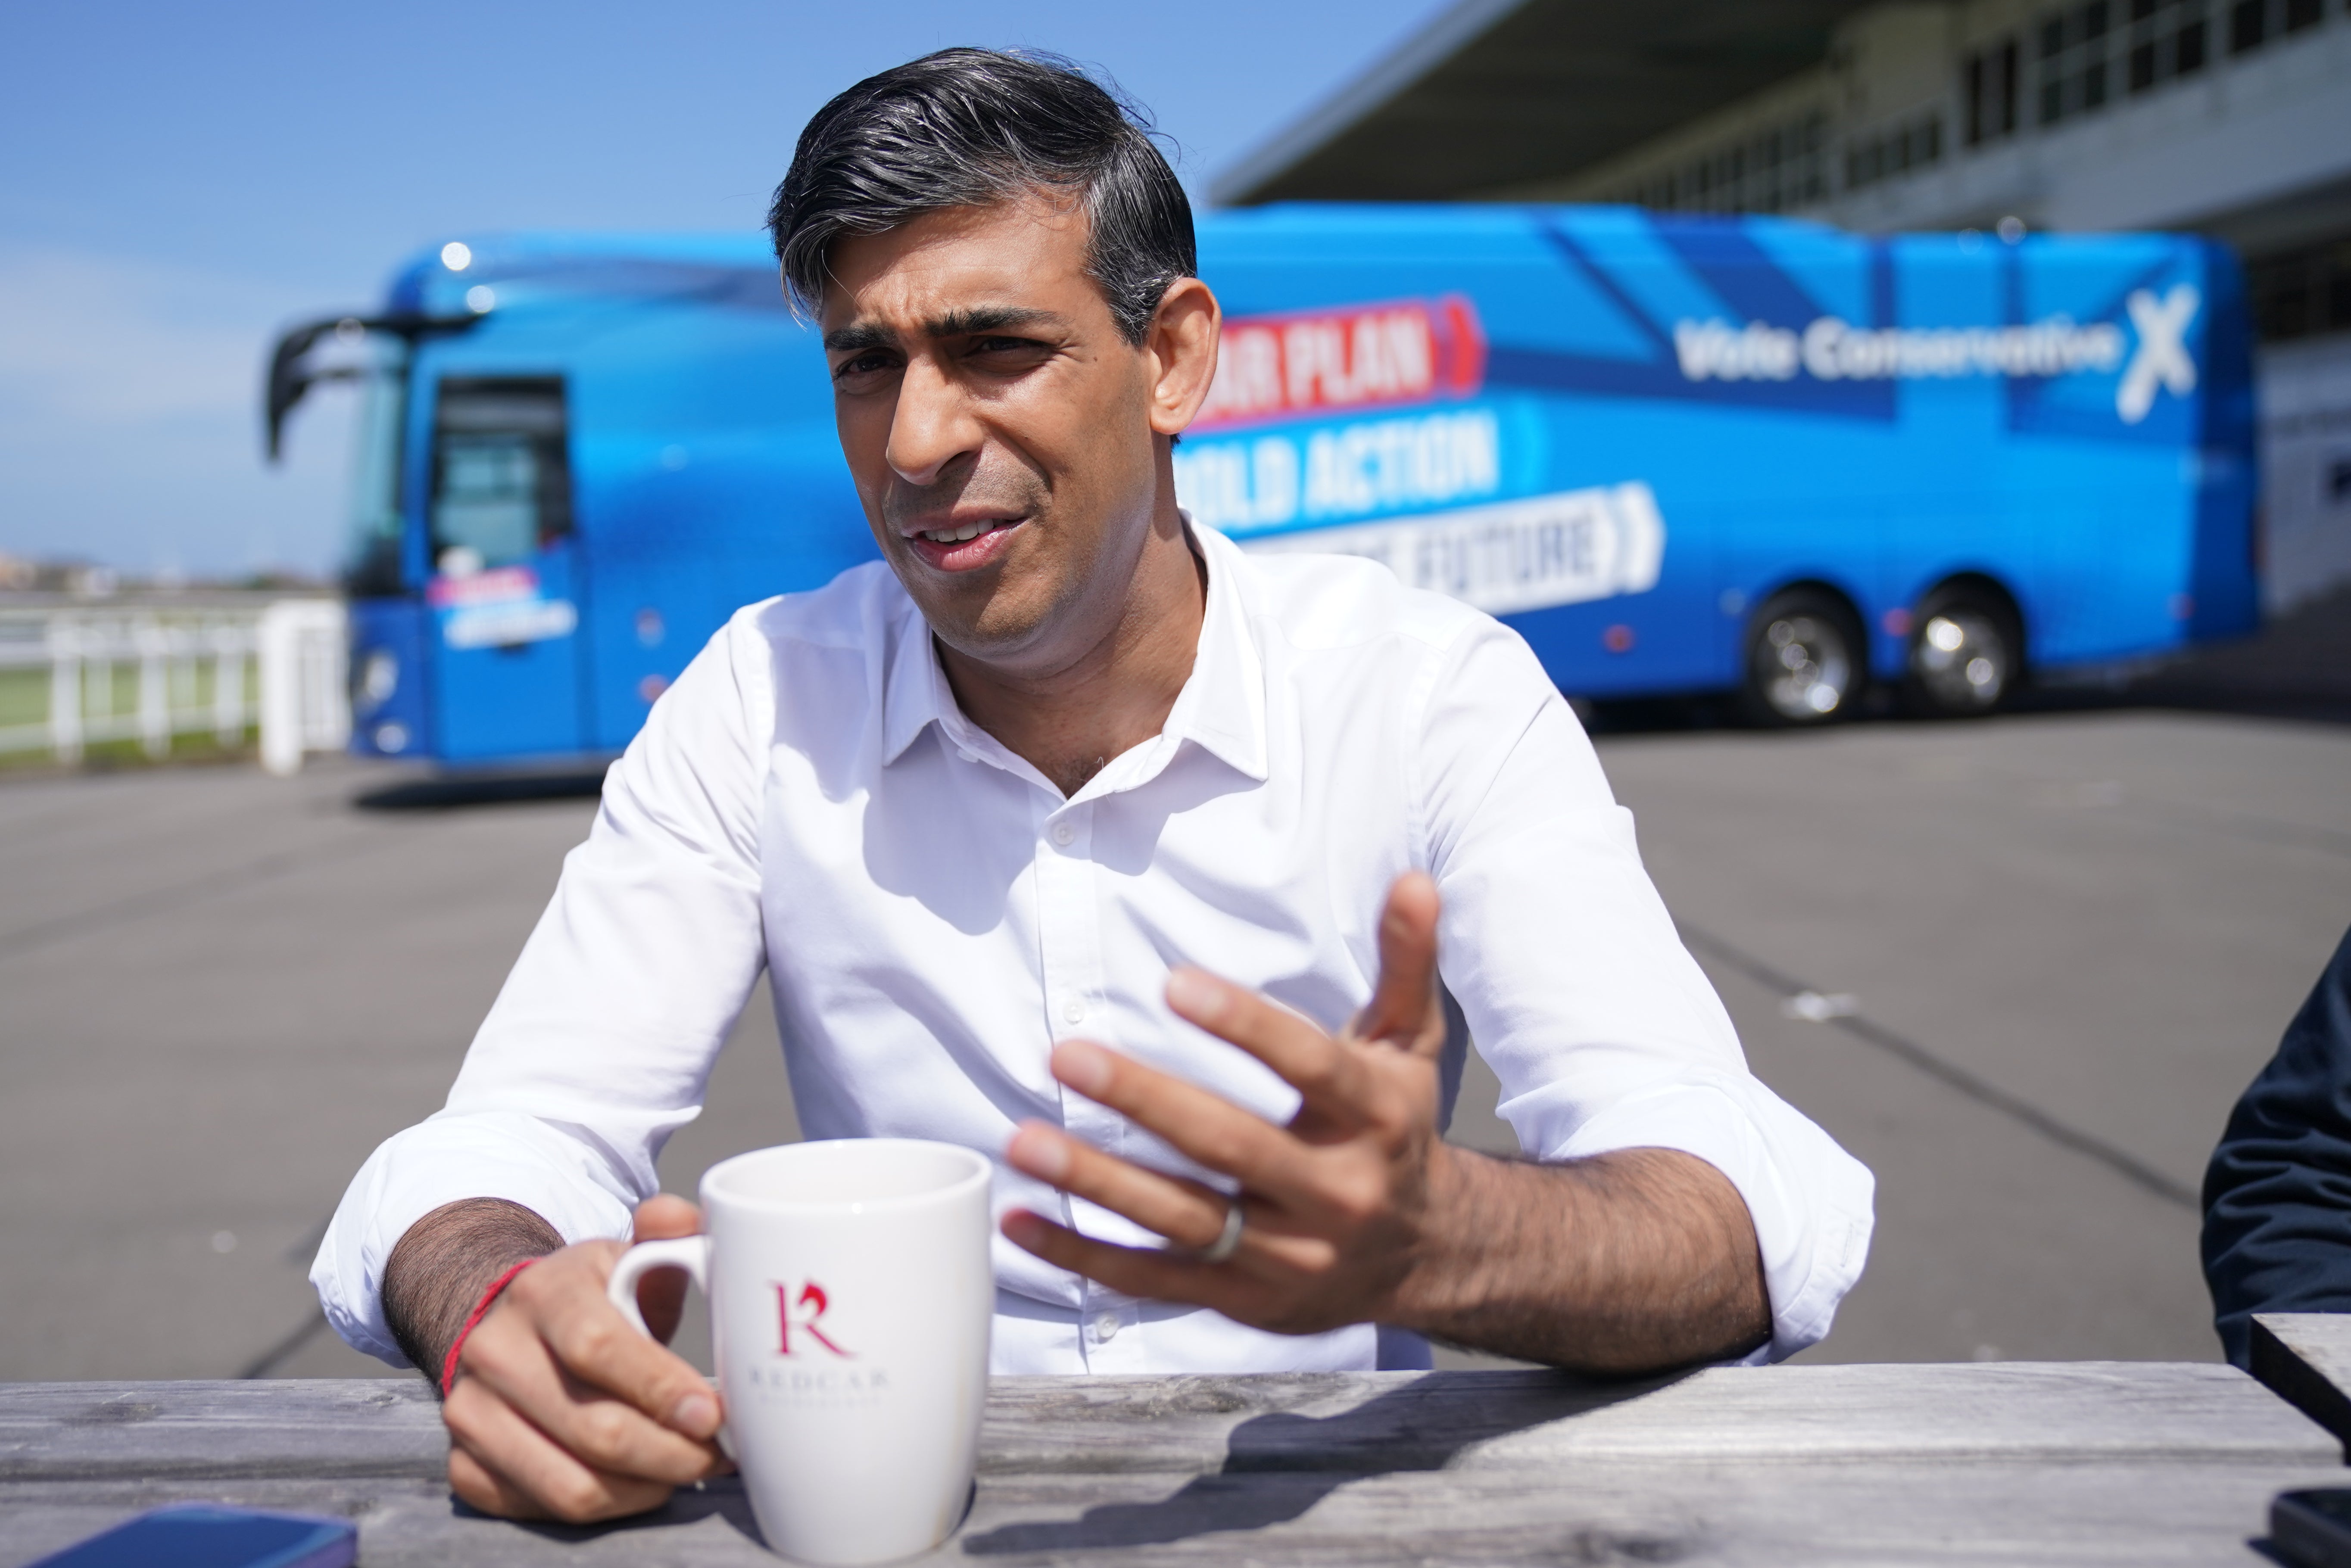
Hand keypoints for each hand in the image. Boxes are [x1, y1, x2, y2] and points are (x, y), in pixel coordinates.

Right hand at [442, 1195, 728, 1521]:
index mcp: (541, 1292)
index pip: (598, 1347)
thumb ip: (666, 1234)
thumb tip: (684, 1218)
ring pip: (572, 1484)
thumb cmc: (592, 1297)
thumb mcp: (627, 1256)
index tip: (713, 1414)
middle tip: (718, 1455)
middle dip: (672, 1452)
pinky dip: (604, 1506)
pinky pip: (542, 1507)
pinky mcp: (465, 1462)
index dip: (660, 1387)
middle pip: (594, 1428)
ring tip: (686, 1471)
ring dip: (645, 1489)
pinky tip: (640, 1483)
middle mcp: (494, 1352)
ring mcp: (471, 1411)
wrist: (509, 1325)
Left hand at [1001, 872, 1457, 1335]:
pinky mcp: (1247, 1300)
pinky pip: (1157, 1281)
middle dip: (1144, 1100)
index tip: (1173, 982)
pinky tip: (1020, 1222)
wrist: (1433, 1255)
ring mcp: (1289, 1253)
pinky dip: (1085, 1256)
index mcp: (1376, 1117)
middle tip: (1067, 1056)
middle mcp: (1337, 1190)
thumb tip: (1413, 879)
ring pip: (1184, 1219)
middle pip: (1230, 1144)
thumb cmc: (1400, 1129)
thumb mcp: (1412, 1045)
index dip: (1244, 1025)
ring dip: (1097, 1183)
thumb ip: (1406, 962)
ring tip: (1024, 1140)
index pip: (1309, 1065)